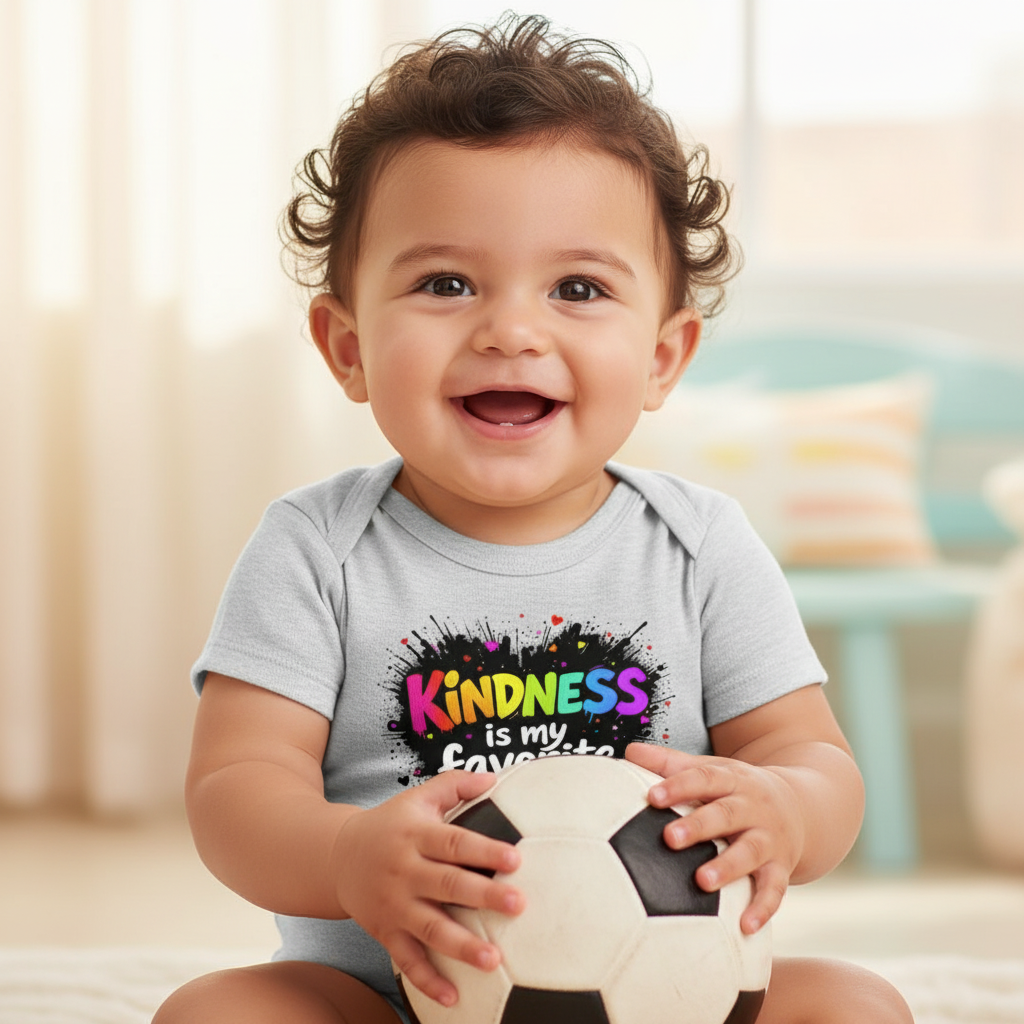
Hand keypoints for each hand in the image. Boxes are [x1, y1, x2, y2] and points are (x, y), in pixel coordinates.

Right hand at [331, 771, 524, 1006]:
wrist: (336, 856)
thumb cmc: (391, 824)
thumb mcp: (418, 798)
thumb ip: (455, 785)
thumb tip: (494, 777)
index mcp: (416, 836)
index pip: (454, 842)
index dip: (484, 850)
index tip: (515, 859)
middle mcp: (405, 871)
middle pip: (447, 885)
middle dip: (483, 896)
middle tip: (518, 904)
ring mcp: (394, 905)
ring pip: (429, 929)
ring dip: (461, 946)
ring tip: (494, 959)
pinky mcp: (385, 932)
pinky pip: (406, 961)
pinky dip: (427, 981)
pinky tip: (453, 997)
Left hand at [625, 742, 803, 934]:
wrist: (802, 805)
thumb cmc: (738, 789)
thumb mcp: (713, 768)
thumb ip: (671, 763)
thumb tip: (629, 750)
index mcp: (732, 779)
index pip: (704, 778)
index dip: (679, 786)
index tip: (652, 796)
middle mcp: (753, 806)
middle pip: (726, 814)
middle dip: (699, 826)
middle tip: (669, 838)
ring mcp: (769, 837)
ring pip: (750, 851)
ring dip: (727, 867)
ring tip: (702, 881)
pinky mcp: (782, 866)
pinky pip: (775, 889)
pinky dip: (762, 908)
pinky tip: (744, 926)